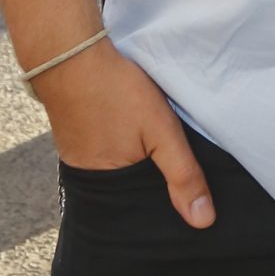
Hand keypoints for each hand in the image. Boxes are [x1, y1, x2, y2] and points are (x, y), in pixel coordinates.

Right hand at [34, 39, 216, 228]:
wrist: (71, 55)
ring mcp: (79, 158)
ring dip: (143, 168)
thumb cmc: (116, 91)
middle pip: (132, 195)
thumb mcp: (161, 131)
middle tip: (189, 183)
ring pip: (122, 173)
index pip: (141, 215)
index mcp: (103, 189)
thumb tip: (203, 220)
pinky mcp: (78, 139)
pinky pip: (110, 155)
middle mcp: (86, 180)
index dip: (167, 211)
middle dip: (157, 190)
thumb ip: (183, 175)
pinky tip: (144, 141)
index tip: (194, 208)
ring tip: (169, 161)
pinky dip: (129, 151)